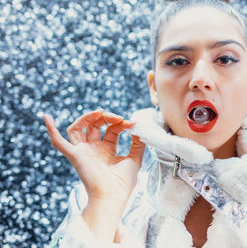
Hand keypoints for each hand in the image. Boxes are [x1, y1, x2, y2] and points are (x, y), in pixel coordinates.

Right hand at [44, 110, 145, 240]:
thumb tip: (138, 127)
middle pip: (94, 125)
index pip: (112, 129)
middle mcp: (93, 150)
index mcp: (107, 150)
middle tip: (119, 118)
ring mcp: (82, 152)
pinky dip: (51, 130)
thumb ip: (138, 143)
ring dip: (87, 117)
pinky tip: (47, 117)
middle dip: (107, 117)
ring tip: (100, 112)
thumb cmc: (123, 183)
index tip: (132, 124)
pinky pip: (58, 142)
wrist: (112, 196)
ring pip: (77, 128)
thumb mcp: (135, 159)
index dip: (121, 124)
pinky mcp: (74, 155)